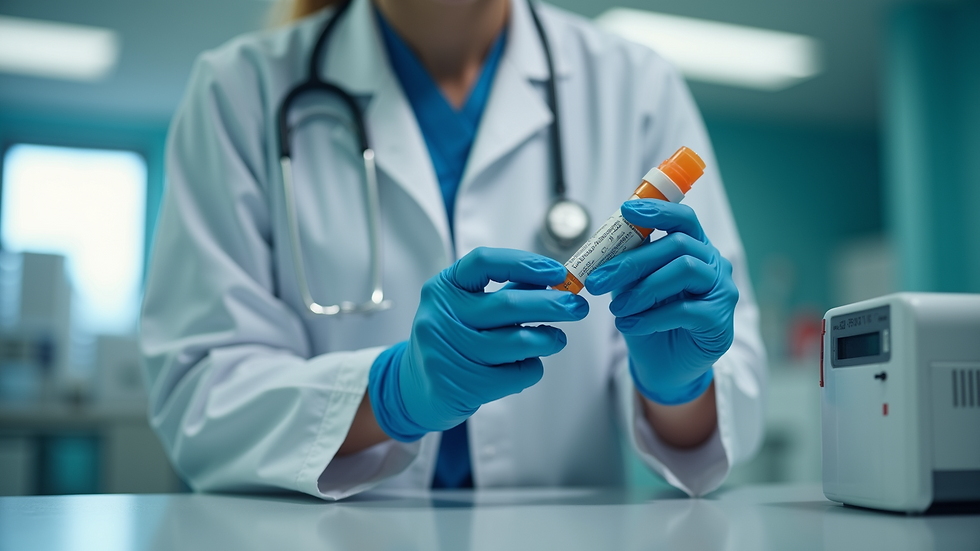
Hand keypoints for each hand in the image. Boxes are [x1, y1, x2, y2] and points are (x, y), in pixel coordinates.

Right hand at [370, 247, 588, 440]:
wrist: (415, 386)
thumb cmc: (452, 338)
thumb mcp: (467, 306)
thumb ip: (506, 291)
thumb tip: (557, 281)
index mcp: (443, 287)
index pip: (485, 262)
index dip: (524, 264)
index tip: (557, 271)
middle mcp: (441, 316)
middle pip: (508, 305)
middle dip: (552, 304)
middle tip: (577, 306)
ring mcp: (448, 352)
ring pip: (517, 343)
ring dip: (548, 340)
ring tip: (557, 339)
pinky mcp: (461, 384)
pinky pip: (515, 374)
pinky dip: (531, 368)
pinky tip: (527, 364)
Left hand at [585, 200, 737, 404]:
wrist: (665, 364)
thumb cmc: (650, 318)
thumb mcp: (633, 286)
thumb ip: (628, 264)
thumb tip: (603, 245)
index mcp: (694, 247)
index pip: (683, 218)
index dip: (657, 211)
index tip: (625, 211)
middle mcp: (713, 263)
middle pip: (678, 245)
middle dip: (632, 261)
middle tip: (598, 280)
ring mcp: (722, 290)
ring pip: (685, 270)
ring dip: (643, 289)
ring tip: (616, 308)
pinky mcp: (719, 321)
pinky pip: (686, 310)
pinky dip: (651, 317)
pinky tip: (628, 325)